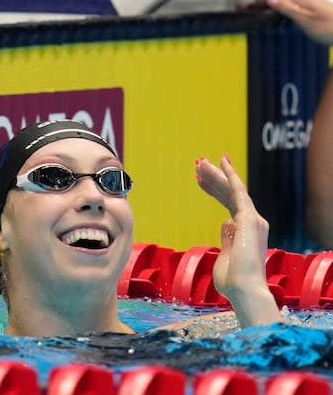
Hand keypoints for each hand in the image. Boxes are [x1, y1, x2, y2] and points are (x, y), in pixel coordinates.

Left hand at [195, 156, 280, 326]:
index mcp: (246, 232)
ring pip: (232, 189)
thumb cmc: (232, 281)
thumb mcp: (224, 256)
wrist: (244, 289)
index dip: (214, 191)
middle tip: (198, 165)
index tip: (199, 181)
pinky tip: (222, 162)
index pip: (229, 204)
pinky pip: (238, 190)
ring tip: (199, 163)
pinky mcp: (249, 218)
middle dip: (214, 179)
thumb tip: (226, 222)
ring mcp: (252, 220)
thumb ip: (227, 239)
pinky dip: (230, 175)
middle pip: (230, 194)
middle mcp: (253, 223)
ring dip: (216, 174)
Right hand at [267, 0, 332, 45]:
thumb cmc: (327, 26)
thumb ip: (285, 8)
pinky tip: (292, 26)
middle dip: (275, 14)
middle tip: (272, 26)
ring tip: (283, 28)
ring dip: (283, 17)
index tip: (259, 17)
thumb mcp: (302, 19)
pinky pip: (295, 10)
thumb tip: (269, 0)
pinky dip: (291, 18)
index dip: (265, 9)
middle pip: (281, 3)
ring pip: (287, 7)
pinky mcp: (312, 6)